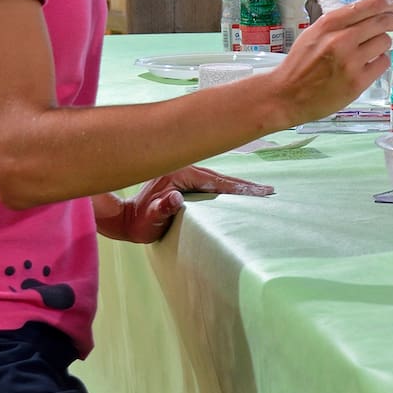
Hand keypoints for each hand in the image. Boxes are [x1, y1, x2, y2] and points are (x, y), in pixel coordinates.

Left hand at [94, 165, 272, 242]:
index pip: (216, 182)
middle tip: (269, 191)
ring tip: (259, 192)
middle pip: (222, 178)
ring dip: (237, 185)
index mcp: (181, 175)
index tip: (259, 192)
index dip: (238, 187)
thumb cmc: (137, 222)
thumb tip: (174, 199)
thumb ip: (160, 208)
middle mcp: (186, 170)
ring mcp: (186, 175)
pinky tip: (237, 192)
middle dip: (245, 185)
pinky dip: (227, 187)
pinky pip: (212, 183)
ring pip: (218, 179)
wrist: (123, 218)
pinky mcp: (186, 182)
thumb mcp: (148, 219)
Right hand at [264, 0, 392, 127]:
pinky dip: (379, 63)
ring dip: (383, 44)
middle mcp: (341, 40)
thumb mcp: (314, 34)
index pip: (368, 5)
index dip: (389, 2)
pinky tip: (367, 66)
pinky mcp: (357, 82)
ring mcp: (350, 62)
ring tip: (371, 51)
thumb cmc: (300, 64)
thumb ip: (340, 23)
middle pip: (383, 22)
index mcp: (329, 24)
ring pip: (385, 42)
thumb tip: (370, 13)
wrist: (285, 95)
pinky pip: (382, 64)